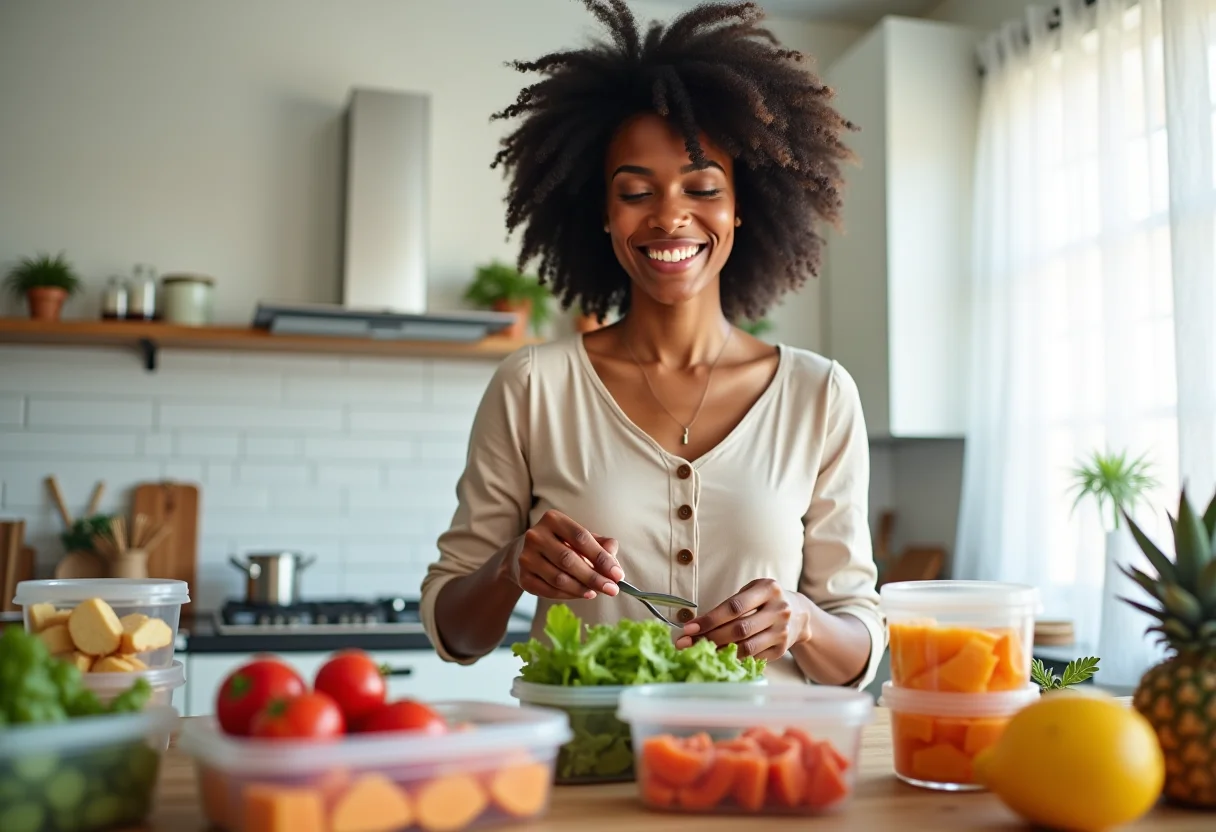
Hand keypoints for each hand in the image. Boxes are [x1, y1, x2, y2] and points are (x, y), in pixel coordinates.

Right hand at [498, 509, 623, 600]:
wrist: (523, 554)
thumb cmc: (560, 544)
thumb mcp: (580, 538)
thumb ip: (602, 545)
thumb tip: (615, 564)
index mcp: (553, 519)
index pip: (581, 538)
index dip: (601, 557)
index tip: (618, 574)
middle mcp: (536, 535)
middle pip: (569, 560)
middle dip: (594, 577)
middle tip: (612, 590)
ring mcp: (526, 557)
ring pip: (558, 578)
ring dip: (582, 589)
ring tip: (597, 592)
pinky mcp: (523, 577)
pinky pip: (549, 591)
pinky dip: (568, 595)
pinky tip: (582, 594)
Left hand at [674, 579, 811, 660]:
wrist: (798, 613)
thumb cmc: (765, 600)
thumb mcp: (752, 591)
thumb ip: (730, 605)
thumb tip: (696, 625)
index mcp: (768, 589)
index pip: (734, 607)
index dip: (710, 619)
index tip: (689, 628)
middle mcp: (778, 610)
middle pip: (739, 629)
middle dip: (709, 638)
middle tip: (686, 644)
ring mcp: (782, 631)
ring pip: (746, 647)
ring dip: (719, 652)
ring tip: (699, 653)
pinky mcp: (781, 649)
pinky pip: (753, 657)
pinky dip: (733, 659)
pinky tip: (718, 658)